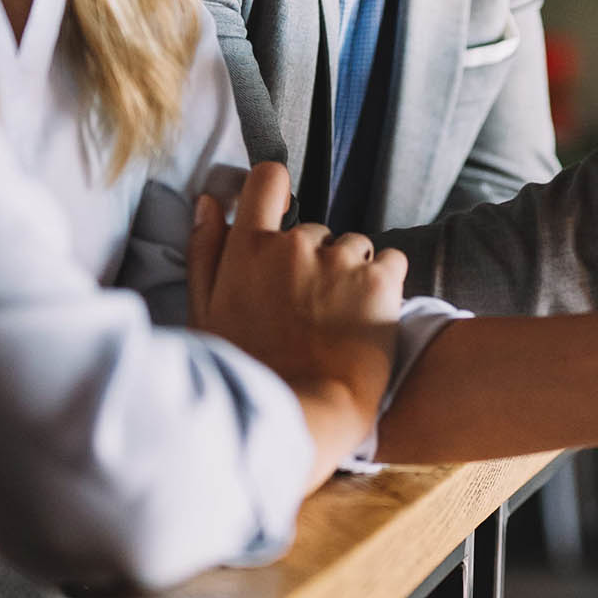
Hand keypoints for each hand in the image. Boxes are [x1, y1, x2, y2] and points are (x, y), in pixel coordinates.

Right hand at [188, 164, 408, 488]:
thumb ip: (205, 252)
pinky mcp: (381, 280)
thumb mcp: (207, 315)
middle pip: (313, 230)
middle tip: (308, 311)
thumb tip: (209, 200)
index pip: (267, 181)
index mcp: (249, 250)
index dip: (277, 190)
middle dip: (314, 259)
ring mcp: (341, 260)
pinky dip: (388, 284)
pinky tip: (372, 317)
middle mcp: (295, 245)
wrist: (307, 416)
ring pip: (355, 246)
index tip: (281, 213)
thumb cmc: (250, 373)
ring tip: (341, 322)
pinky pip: (393, 261)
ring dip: (352, 273)